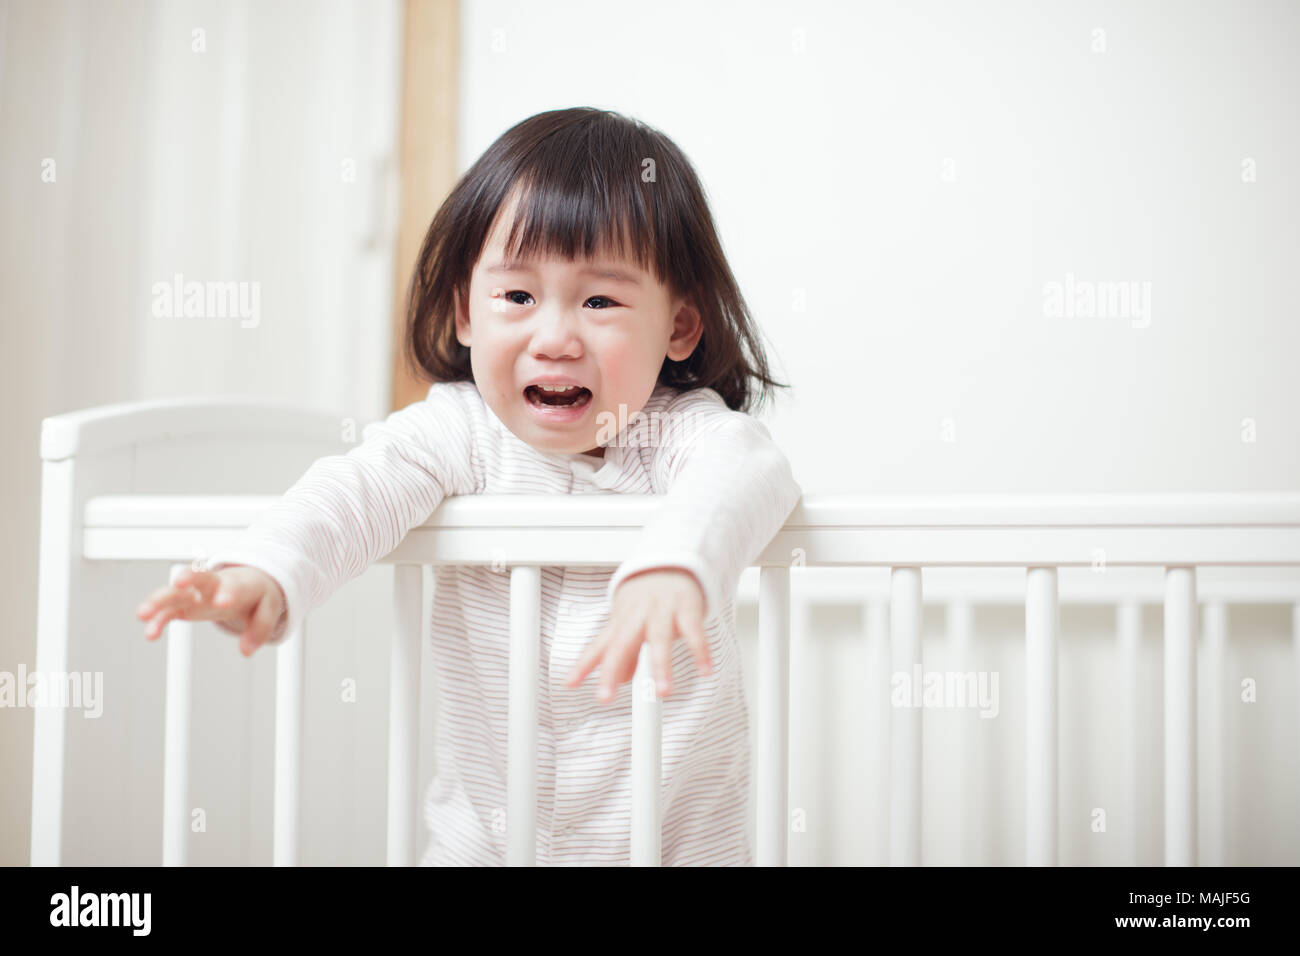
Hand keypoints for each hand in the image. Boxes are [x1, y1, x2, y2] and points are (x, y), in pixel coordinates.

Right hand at [134, 566, 286, 657]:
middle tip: (179, 583)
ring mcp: (196, 593)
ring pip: (175, 592)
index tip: (223, 602)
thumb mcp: (269, 608)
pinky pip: (168, 610)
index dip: (228, 592)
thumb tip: (246, 651)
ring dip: (159, 600)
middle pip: (199, 577)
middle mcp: (214, 585)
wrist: (247, 583)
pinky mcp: (184, 604)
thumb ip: (261, 628)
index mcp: (239, 584)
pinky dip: (157, 619)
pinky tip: (150, 634)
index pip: (234, 586)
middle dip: (188, 578)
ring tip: (142, 614)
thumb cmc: (257, 594)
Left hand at [564, 568, 711, 702]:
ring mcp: (662, 610)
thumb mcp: (632, 622)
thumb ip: (627, 652)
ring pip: (659, 638)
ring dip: (661, 666)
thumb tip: (621, 679)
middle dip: (611, 670)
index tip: (569, 683)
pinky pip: (694, 631)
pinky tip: (705, 670)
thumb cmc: (648, 596)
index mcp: (621, 620)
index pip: (599, 645)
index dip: (583, 665)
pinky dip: (700, 652)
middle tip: (604, 696)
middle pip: (621, 643)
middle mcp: (638, 616)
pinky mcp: (687, 607)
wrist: (672, 561)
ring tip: (663, 691)